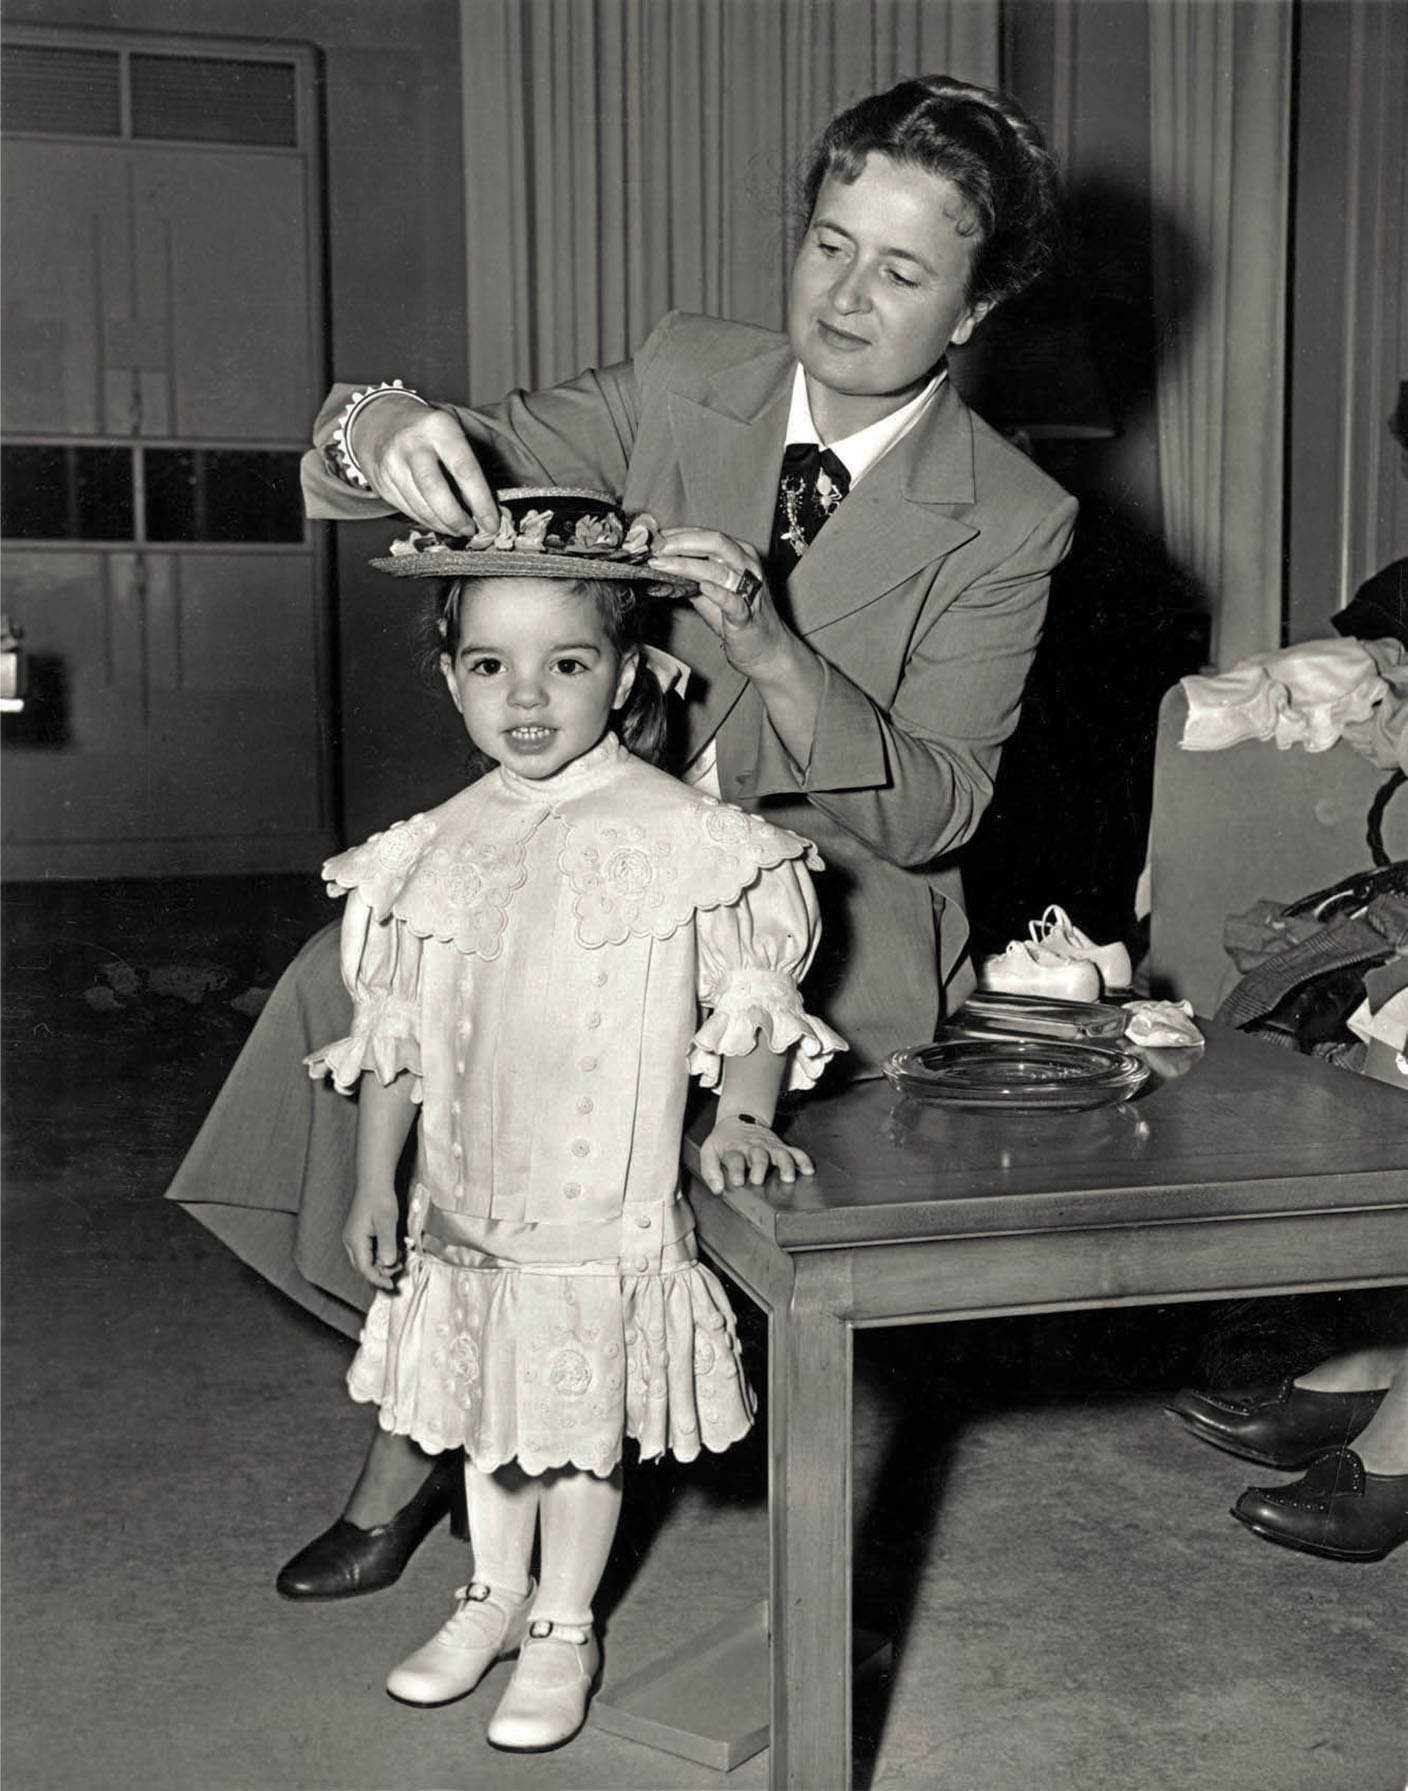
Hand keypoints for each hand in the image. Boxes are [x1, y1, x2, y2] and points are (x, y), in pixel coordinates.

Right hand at [342, 1184, 401, 1289]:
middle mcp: (351, 1241)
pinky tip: (392, 1249)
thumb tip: (388, 1264)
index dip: (377, 1279)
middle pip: (363, 1267)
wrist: (374, 1182)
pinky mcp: (360, 1234)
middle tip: (399, 1268)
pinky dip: (380, 1255)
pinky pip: (368, 1251)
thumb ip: (387, 1244)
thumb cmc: (380, 1199)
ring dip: (381, 1263)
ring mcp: (354, 1237)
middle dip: (380, 1272)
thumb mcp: (387, 1222)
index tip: (391, 1285)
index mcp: (355, 1240)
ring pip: (366, 1260)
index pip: (364, 1268)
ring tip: (398, 1258)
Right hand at [349, 394, 498, 536]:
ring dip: (442, 524)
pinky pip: (407, 510)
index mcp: (439, 428)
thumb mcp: (452, 433)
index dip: (481, 502)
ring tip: (458, 529)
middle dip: (456, 518)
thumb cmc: (430, 432)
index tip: (492, 524)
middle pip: (435, 491)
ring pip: (419, 506)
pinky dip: (427, 521)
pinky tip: (439, 522)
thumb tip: (487, 508)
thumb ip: (469, 465)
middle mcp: (412, 444)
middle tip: (471, 530)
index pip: (465, 470)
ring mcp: (392, 464)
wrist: (382, 421)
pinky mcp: (381, 482)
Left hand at [648, 529, 790, 671]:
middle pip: (714, 542)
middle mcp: (747, 566)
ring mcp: (750, 590)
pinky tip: (702, 587)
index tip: (653, 538)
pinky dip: (717, 593)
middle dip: (680, 542)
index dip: (678, 534)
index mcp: (739, 555)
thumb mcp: (710, 591)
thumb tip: (660, 564)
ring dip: (684, 565)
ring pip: (717, 569)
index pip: (706, 535)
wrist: (765, 649)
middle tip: (654, 547)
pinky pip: (733, 602)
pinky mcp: (747, 616)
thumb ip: (690, 577)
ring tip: (659, 564)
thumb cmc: (736, 617)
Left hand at [698, 1115, 814, 1192]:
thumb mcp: (709, 1151)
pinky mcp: (780, 1146)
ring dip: (785, 1165)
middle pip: (758, 1156)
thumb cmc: (724, 1141)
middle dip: (759, 1167)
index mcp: (734, 1149)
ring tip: (788, 1178)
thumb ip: (710, 1170)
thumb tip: (717, 1189)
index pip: (735, 1159)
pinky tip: (808, 1170)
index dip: (735, 1170)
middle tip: (757, 1180)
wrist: (738, 1121)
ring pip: (780, 1154)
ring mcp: (769, 1147)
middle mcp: (753, 1147)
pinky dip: (803, 1160)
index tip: (737, 1181)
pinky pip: (795, 1152)